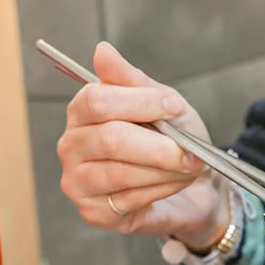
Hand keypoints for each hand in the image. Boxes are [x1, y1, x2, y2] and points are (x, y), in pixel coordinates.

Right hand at [57, 41, 226, 249]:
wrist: (192, 189)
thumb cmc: (172, 143)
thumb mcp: (163, 106)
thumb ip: (134, 81)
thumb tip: (103, 51)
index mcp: (82, 112)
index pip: (98, 100)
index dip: (141, 103)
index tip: (175, 108)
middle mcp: (71, 146)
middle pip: (112, 139)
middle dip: (160, 146)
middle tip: (190, 151)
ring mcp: (78, 182)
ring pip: (123, 172)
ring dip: (165, 170)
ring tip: (189, 167)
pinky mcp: (95, 213)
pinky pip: (131, 199)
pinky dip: (163, 189)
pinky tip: (175, 184)